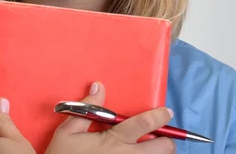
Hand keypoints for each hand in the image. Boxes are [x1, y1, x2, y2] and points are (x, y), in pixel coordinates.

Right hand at [45, 82, 175, 153]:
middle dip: (166, 141)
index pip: (145, 124)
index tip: (167, 112)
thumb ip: (86, 109)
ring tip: (147, 150)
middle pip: (163, 148)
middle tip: (158, 138)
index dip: (160, 116)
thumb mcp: (68, 132)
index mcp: (115, 140)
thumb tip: (99, 87)